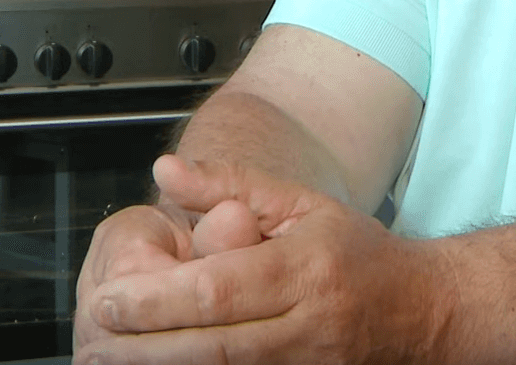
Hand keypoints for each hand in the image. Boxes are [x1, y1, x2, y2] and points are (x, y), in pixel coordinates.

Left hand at [74, 155, 455, 364]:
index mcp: (307, 270)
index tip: (108, 299)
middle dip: (143, 346)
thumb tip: (165, 170)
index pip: (220, 290)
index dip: (158, 300)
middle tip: (93, 339)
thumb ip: (230, 185)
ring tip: (109, 360)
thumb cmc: (357, 255)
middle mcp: (308, 327)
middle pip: (212, 345)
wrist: (422, 313)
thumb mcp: (300, 203)